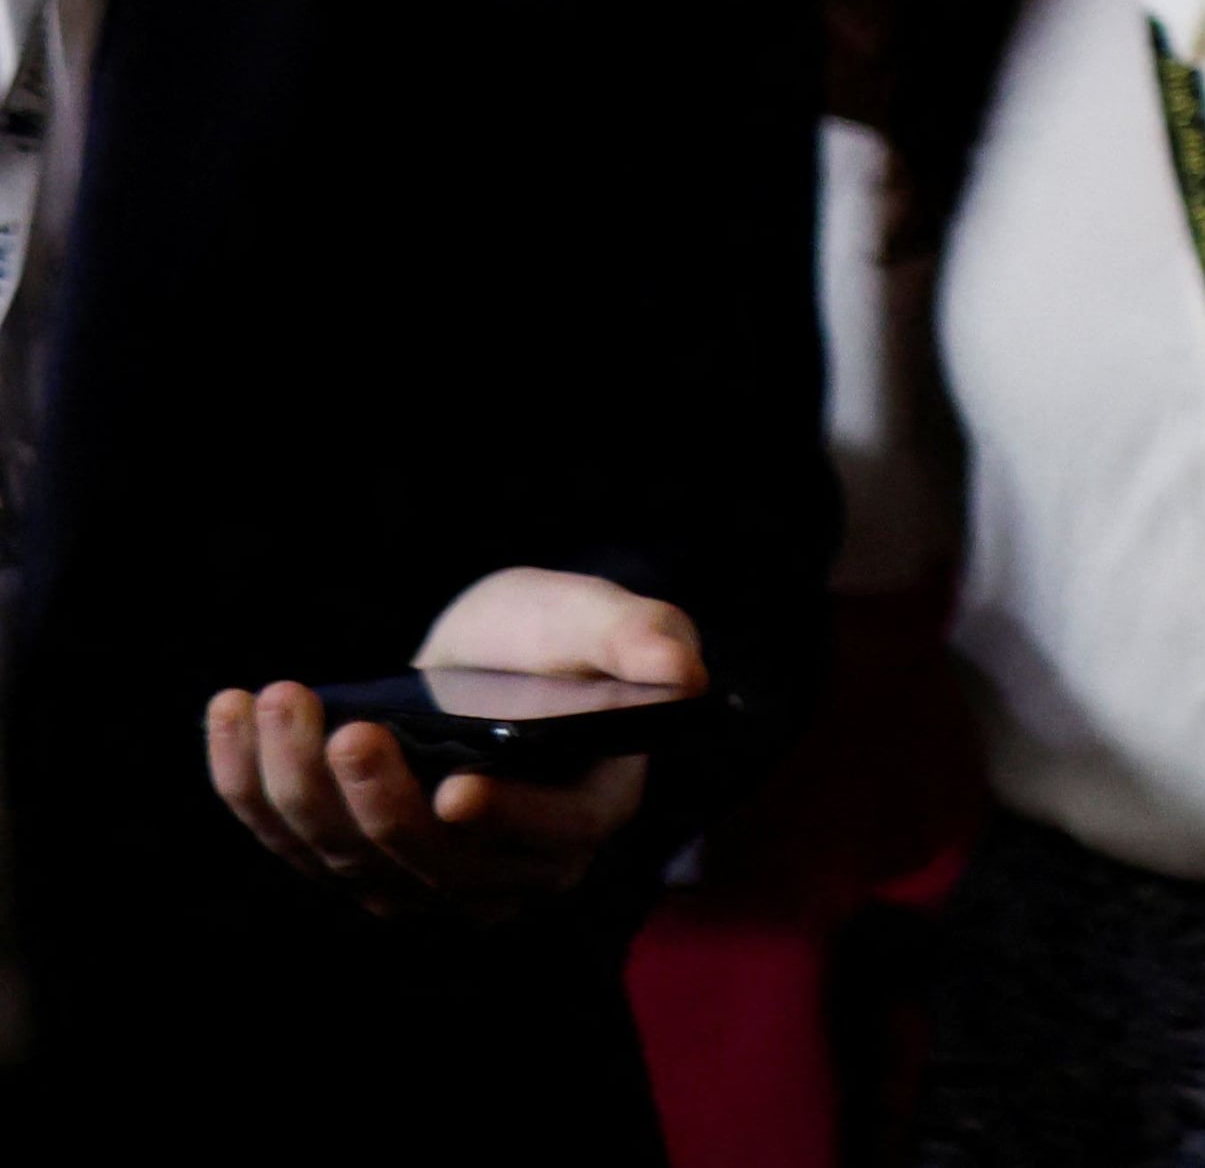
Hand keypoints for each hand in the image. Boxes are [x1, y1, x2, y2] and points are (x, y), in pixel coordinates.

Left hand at [204, 568, 698, 922]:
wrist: (487, 656)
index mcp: (586, 812)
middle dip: (376, 799)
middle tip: (348, 726)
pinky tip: (233, 713)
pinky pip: (285, 838)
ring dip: (297, 783)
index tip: (457, 789)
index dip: (506, 822)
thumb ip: (643, 636)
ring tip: (281, 698)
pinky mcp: (348, 858)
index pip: (552, 838)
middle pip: (431, 861)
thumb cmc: (556, 638)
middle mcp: (507, 868)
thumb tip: (682, 671)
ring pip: (346, 856)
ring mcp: (420, 875)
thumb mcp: (602, 619)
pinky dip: (247, 782)